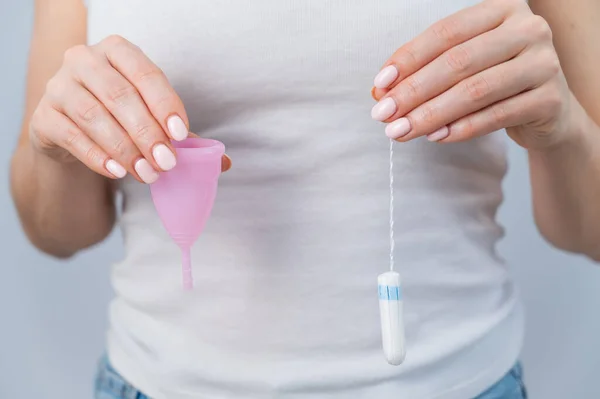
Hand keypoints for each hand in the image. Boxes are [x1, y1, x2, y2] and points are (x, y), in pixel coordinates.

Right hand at [29, 35, 230, 183]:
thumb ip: (182, 136)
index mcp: (118, 51)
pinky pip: (71, 136)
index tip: (180, 135)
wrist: (74, 133)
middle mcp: (84, 60)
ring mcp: (59, 86)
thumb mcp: (151, 119)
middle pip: (119, 95)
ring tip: (148, 174)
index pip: (145, 74)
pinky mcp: (43, 117)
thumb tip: (222, 161)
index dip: (165, 104)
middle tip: (167, 163)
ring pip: (93, 115)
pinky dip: (97, 156)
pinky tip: (118, 172)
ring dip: (125, 149)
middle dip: (147, 132)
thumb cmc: (120, 118)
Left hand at [371, 0, 572, 149]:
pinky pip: (496, 116)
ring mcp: (544, 63)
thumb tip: (381, 90)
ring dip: (430, 114)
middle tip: (384, 114)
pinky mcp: (550, 99)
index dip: (408, 59)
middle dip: (413, 91)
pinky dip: (461, 129)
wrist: (548, 110)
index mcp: (501, 9)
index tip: (380, 85)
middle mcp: (528, 29)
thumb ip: (427, 70)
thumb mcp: (465, 65)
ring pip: (475, 90)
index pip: (445, 33)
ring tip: (401, 131)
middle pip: (458, 62)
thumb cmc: (496, 80)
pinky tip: (435, 137)